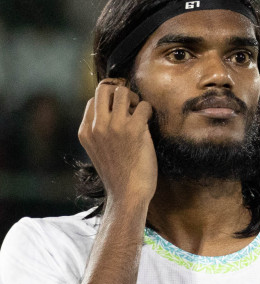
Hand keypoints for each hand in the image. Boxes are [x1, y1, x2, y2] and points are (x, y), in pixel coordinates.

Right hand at [78, 80, 156, 207]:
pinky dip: (148, 110)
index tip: (120, 113)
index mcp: (85, 131)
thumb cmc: (118, 175)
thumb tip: (113, 114)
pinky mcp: (134, 130)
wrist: (127, 194)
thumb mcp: (97, 152)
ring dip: (134, 98)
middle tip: (131, 106)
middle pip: (104, 89)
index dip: (109, 102)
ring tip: (140, 112)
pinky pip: (143, 105)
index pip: (93, 101)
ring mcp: (115, 127)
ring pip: (122, 92)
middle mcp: (97, 126)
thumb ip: (99, 133)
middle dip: (119, 92)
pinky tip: (149, 121)